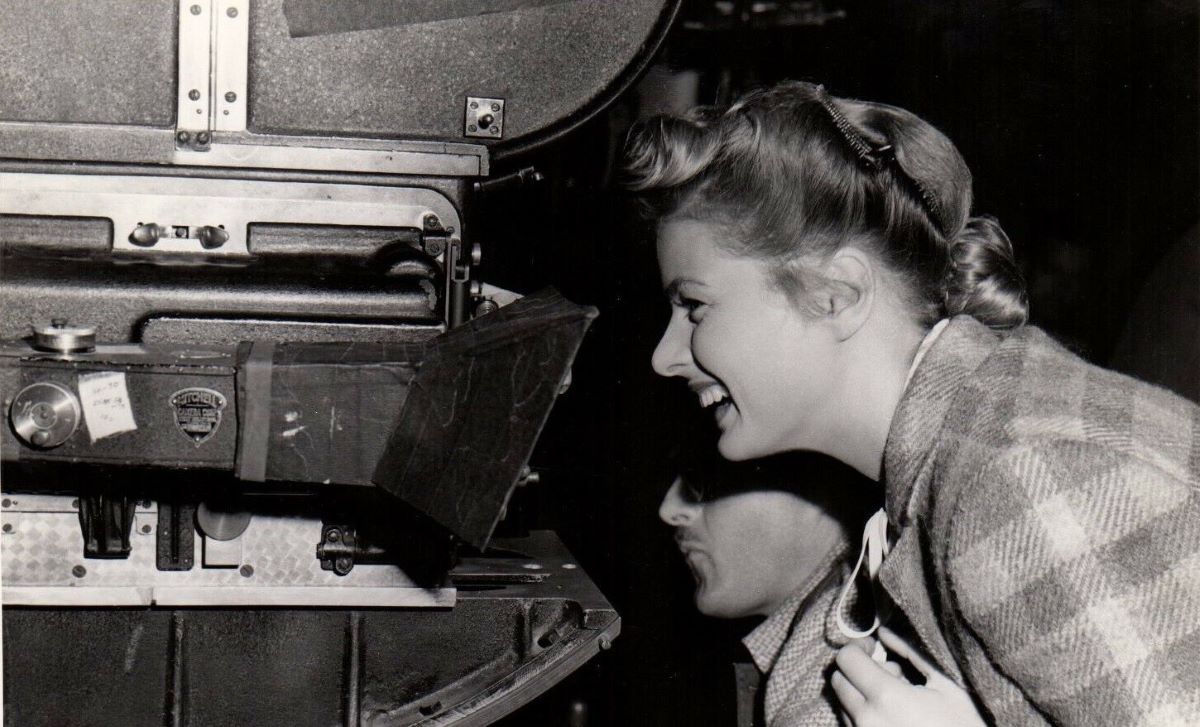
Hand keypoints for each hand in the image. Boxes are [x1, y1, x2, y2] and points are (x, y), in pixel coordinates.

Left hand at [831, 627, 986, 726]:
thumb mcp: (946, 685)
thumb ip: (910, 653)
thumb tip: (884, 632)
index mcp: (887, 697)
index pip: (846, 659)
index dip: (858, 647)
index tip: (873, 647)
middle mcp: (867, 719)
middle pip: (838, 680)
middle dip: (857, 670)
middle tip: (888, 673)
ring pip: (842, 704)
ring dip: (859, 693)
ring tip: (894, 698)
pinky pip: (850, 724)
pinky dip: (862, 714)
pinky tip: (891, 715)